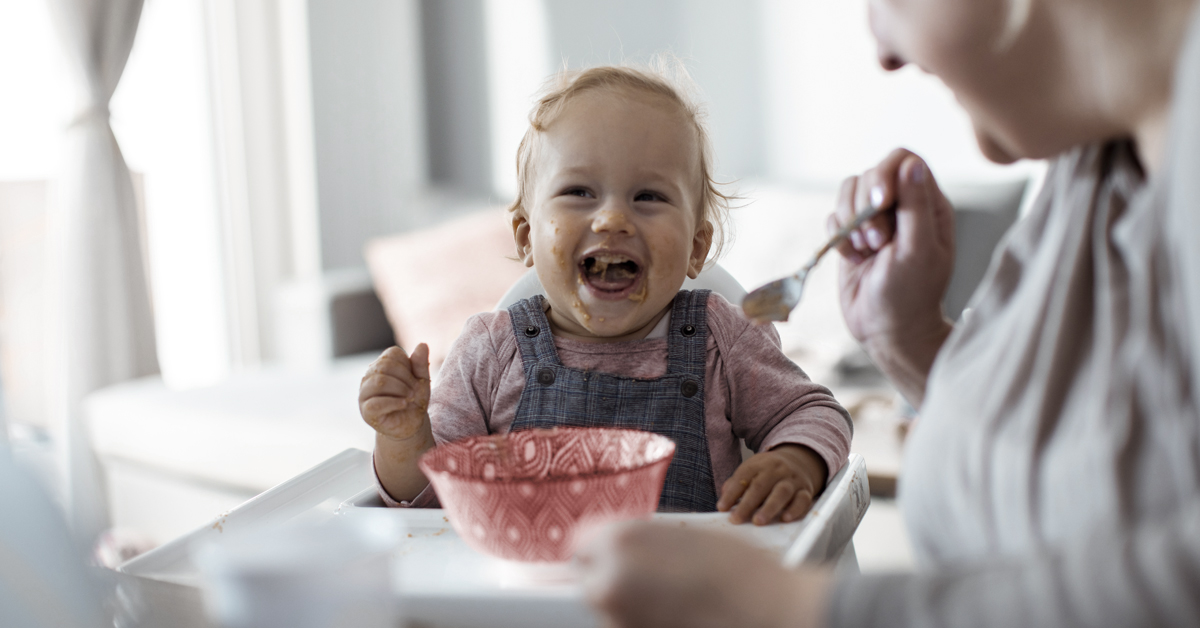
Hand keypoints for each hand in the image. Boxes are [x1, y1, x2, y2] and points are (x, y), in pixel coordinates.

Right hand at [358, 344, 431, 440]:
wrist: (410, 424)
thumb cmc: (414, 399)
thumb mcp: (422, 380)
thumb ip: (421, 364)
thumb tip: (422, 344)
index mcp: (381, 366)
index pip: (391, 354)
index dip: (407, 365)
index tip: (414, 379)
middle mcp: (369, 377)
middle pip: (384, 366)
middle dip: (405, 378)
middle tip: (414, 391)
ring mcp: (365, 394)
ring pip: (378, 382)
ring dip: (400, 390)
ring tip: (409, 398)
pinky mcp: (366, 411)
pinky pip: (375, 403)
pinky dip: (394, 402)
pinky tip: (404, 404)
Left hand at [578, 521, 831, 627]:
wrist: (764, 611)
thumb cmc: (734, 569)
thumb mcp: (680, 535)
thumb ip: (640, 542)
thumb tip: (615, 553)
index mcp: (618, 540)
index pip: (581, 544)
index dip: (601, 549)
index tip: (612, 556)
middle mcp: (608, 580)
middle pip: (588, 578)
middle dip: (609, 577)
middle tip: (648, 579)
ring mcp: (617, 619)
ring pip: (606, 607)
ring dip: (626, 602)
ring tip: (672, 598)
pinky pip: (627, 624)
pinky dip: (642, 620)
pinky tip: (675, 614)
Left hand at [717, 444, 826, 524]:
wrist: (800, 460)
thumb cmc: (769, 472)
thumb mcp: (752, 470)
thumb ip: (737, 484)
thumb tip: (724, 502)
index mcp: (759, 463)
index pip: (743, 476)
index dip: (731, 493)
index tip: (722, 508)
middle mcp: (777, 470)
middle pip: (761, 486)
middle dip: (747, 504)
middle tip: (737, 519)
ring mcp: (793, 480)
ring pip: (782, 492)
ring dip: (769, 508)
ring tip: (758, 521)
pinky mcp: (806, 490)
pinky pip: (802, 500)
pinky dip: (794, 510)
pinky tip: (785, 518)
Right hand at [831, 149, 955, 406]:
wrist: (886, 331)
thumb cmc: (910, 296)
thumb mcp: (919, 251)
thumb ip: (916, 206)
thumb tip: (911, 165)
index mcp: (929, 205)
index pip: (904, 160)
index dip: (886, 174)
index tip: (880, 202)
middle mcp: (902, 206)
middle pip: (871, 172)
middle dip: (865, 206)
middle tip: (877, 242)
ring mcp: (875, 220)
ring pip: (848, 191)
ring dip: (849, 220)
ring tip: (865, 251)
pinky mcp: (851, 236)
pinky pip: (833, 216)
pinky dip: (838, 237)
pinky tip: (854, 259)